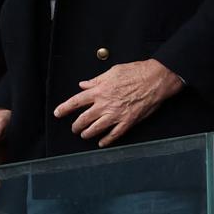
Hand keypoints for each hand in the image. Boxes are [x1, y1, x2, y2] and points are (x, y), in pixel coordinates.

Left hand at [53, 59, 182, 147]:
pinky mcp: (128, 122)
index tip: (57, 113)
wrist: (155, 79)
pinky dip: (106, 140)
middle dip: (76, 125)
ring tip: (84, 135)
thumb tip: (83, 84)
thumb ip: (95, 80)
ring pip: (96, 129)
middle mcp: (105, 105)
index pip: (76, 101)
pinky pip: (114, 135)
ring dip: (87, 133)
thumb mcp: (112, 71)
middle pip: (84, 119)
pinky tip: (102, 142)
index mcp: (99, 91)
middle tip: (73, 128)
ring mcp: (116, 115)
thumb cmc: (135, 72)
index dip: (64, 108)